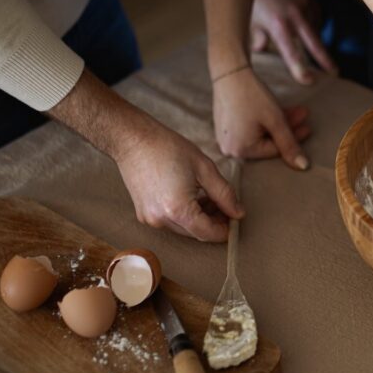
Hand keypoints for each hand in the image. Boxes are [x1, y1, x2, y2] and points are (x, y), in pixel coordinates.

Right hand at [115, 121, 242, 241]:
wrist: (133, 140)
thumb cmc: (168, 149)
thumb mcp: (205, 169)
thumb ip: (225, 194)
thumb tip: (238, 214)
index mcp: (178, 210)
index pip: (209, 233)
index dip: (226, 229)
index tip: (236, 217)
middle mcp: (161, 220)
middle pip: (196, 233)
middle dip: (214, 221)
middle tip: (225, 203)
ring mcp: (150, 219)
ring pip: (184, 228)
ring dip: (200, 218)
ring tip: (209, 196)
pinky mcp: (144, 214)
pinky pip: (171, 222)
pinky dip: (185, 214)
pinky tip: (191, 195)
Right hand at [212, 68, 311, 168]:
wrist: (230, 72)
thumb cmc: (252, 96)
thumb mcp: (276, 121)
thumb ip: (290, 145)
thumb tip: (303, 167)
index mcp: (240, 151)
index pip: (275, 150)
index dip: (295, 138)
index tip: (309, 127)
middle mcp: (230, 149)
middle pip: (267, 141)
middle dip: (288, 128)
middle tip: (303, 114)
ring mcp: (226, 138)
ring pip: (260, 133)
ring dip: (278, 122)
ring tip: (295, 110)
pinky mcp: (225, 128)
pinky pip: (249, 129)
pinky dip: (264, 121)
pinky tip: (276, 110)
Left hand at [250, 0, 336, 83]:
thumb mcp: (250, 20)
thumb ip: (257, 38)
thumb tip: (261, 50)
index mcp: (277, 24)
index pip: (291, 53)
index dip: (299, 69)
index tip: (309, 81)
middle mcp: (294, 15)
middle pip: (315, 43)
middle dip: (325, 60)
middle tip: (335, 73)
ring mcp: (305, 4)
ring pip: (315, 29)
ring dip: (313, 40)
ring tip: (312, 48)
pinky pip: (316, 16)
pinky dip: (313, 24)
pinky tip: (306, 26)